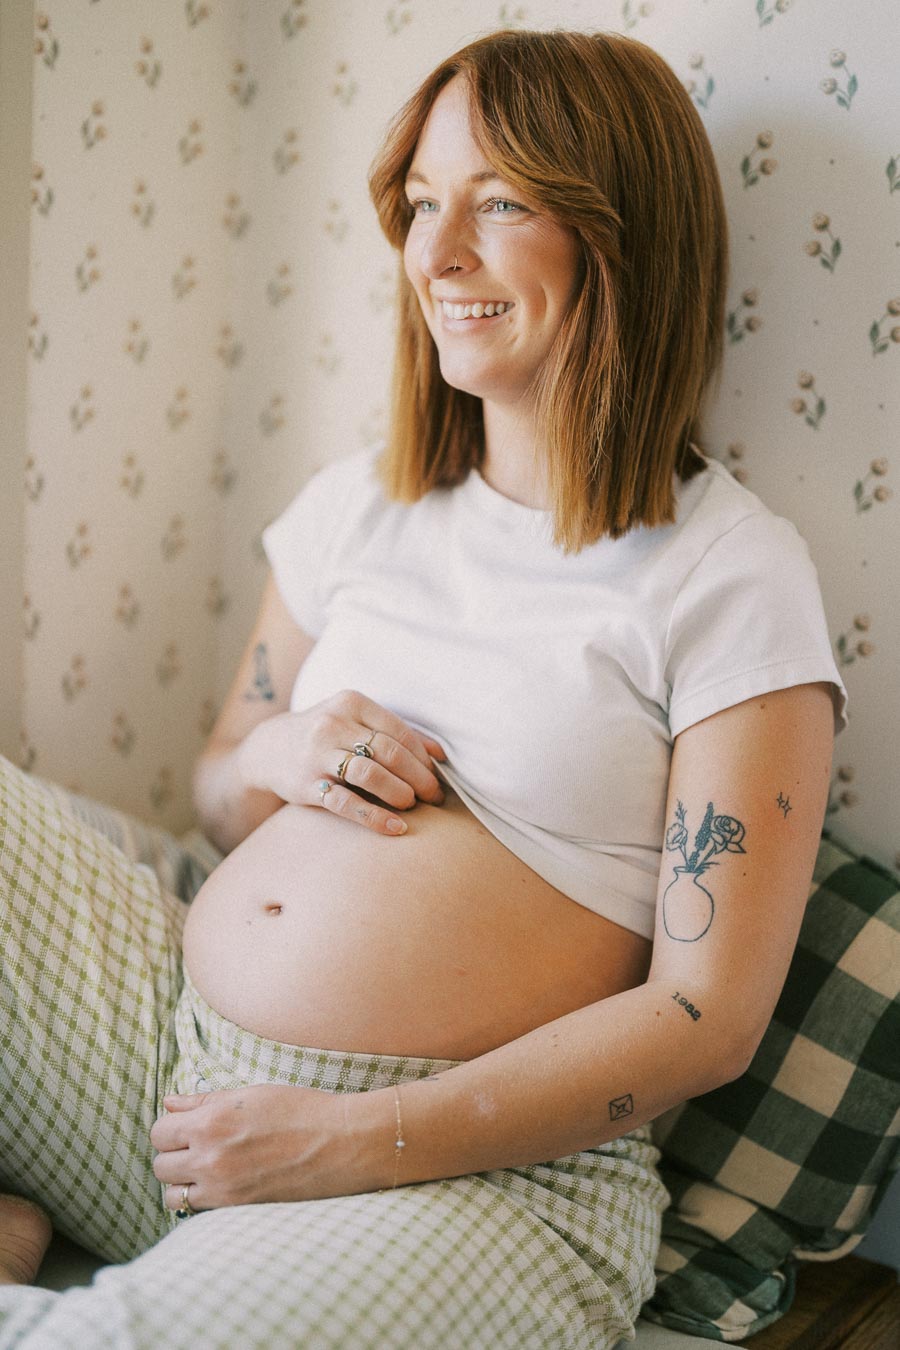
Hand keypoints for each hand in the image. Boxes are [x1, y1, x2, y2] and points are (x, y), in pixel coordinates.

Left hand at [151, 1083, 375, 1211]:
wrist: (341, 1143)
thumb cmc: (300, 1110)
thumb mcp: (251, 1094)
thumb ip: (204, 1100)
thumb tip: (169, 1103)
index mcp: (211, 1121)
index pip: (159, 1131)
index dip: (170, 1127)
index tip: (186, 1126)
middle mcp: (209, 1157)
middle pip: (160, 1164)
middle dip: (173, 1153)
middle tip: (196, 1146)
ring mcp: (222, 1187)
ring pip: (171, 1194)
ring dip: (181, 1181)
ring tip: (204, 1169)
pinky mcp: (236, 1209)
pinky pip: (195, 1211)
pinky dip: (198, 1200)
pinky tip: (218, 1185)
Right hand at [237, 689, 445, 835]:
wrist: (269, 749)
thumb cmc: (327, 735)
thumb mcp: (356, 721)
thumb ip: (396, 733)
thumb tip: (441, 755)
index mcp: (351, 703)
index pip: (399, 731)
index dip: (423, 757)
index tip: (438, 776)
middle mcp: (333, 724)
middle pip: (388, 752)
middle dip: (419, 777)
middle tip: (434, 797)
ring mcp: (318, 755)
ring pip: (369, 774)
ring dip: (399, 793)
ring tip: (414, 805)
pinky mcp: (308, 785)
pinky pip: (345, 803)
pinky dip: (374, 817)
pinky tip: (395, 828)